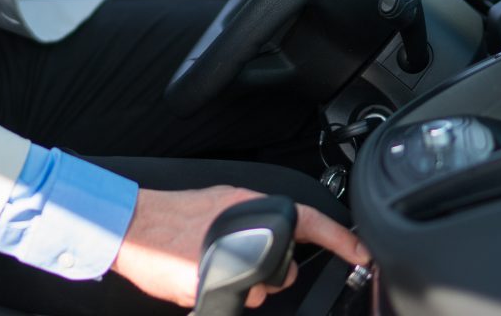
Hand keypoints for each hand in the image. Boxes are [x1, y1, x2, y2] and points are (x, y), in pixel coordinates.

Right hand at [110, 186, 370, 308]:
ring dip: (246, 284)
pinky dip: (224, 291)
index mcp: (256, 210)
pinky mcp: (218, 292)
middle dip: (270, 271)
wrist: (138, 226)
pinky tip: (204, 274)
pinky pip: (236, 301)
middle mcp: (252, 240)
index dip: (342, 241)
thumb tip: (275, 230)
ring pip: (262, 292)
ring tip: (214, 261)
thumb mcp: (225, 199)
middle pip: (285, 272)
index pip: (312, 225)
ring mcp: (237, 269)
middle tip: (238, 254)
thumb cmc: (177, 213)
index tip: (361, 254)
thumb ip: (255, 213)